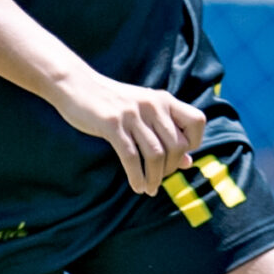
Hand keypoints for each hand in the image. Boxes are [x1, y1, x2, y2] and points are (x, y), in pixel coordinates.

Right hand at [52, 70, 206, 192]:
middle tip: (159, 179)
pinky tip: (137, 186)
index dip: (194, 143)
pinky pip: (132, 157)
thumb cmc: (111, 102)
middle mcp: (153, 105)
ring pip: (156, 155)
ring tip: (149, 189)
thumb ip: (166, 132)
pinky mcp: (113, 124)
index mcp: (164, 100)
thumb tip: (188, 162)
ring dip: (154, 178)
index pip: (197, 121)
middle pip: (177, 145)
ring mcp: (133, 114)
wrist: (76, 84)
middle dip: (170, 169)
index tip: (179, 157)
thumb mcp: (143, 112)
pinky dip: (137, 176)